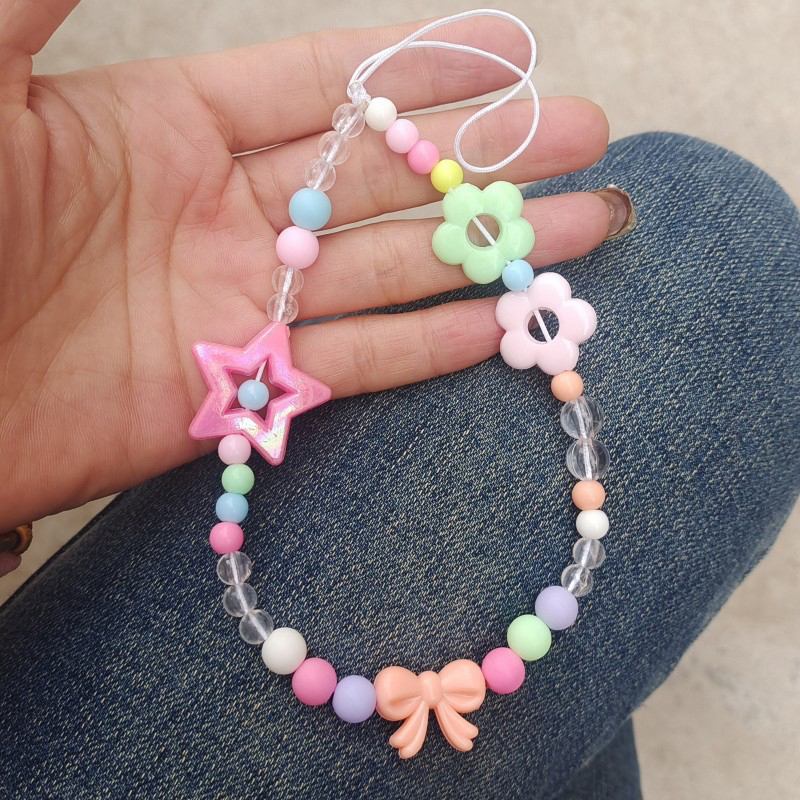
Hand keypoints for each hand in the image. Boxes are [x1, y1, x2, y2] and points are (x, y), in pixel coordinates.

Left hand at [0, 2, 609, 529]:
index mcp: (165, 128)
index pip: (322, 86)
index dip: (419, 66)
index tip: (512, 48)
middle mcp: (218, 215)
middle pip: (380, 179)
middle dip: (485, 158)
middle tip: (584, 137)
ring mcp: (237, 309)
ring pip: (388, 272)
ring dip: (484, 254)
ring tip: (584, 230)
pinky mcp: (239, 394)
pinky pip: (355, 367)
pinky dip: (430, 349)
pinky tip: (500, 326)